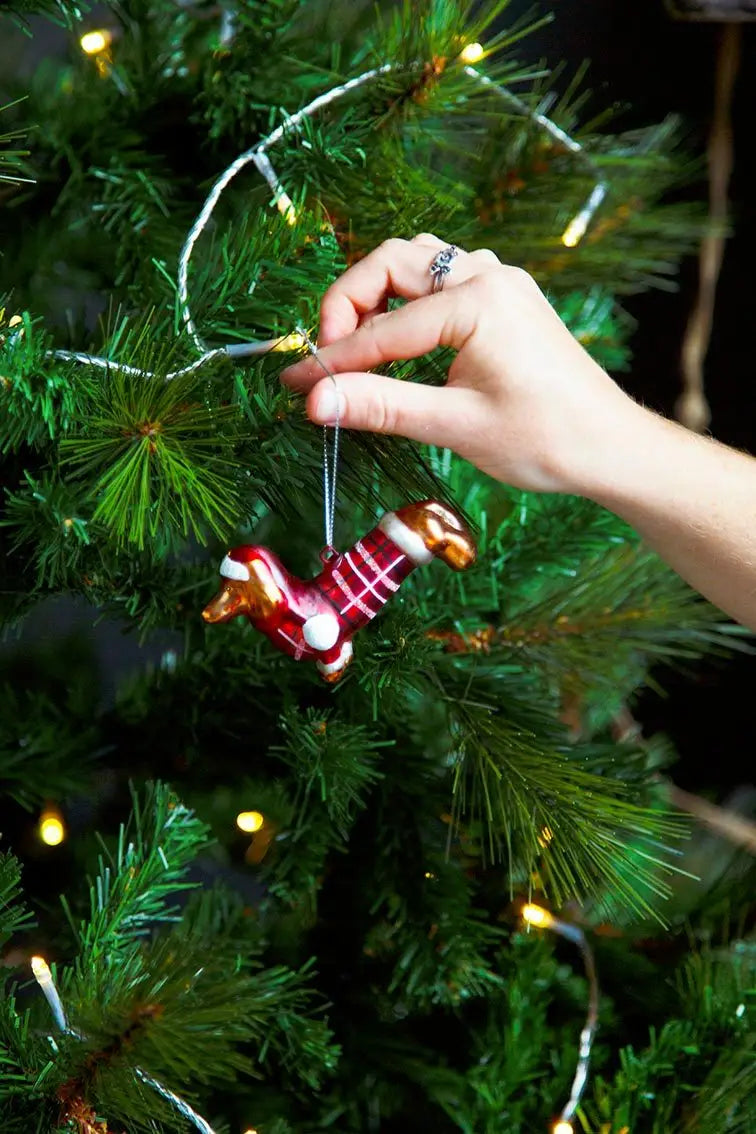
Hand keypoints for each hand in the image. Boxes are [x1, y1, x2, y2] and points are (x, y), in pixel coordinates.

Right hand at [280, 234, 643, 493]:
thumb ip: (381, 407)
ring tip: (359, 348)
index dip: (332, 360)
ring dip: (377, 295)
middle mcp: (488, 276)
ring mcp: (500, 282)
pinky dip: (408, 300)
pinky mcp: (505, 298)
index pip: (382, 328)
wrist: (610, 447)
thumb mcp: (455, 426)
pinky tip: (400, 340)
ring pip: (415, 262)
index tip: (294, 384)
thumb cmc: (545, 440)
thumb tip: (314, 401)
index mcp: (478, 302)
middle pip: (390, 263)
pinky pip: (442, 278)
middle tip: (331, 359)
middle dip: (348, 305)